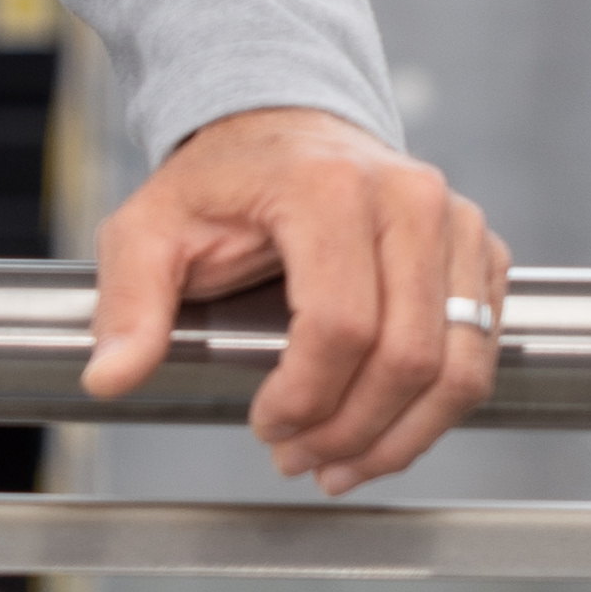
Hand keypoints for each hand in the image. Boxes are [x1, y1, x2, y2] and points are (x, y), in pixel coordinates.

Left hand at [82, 105, 509, 492]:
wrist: (282, 126)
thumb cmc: (220, 181)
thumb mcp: (150, 230)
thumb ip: (130, 302)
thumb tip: (109, 377)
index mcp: (327, 188)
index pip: (339, 325)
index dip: (305, 397)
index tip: (264, 426)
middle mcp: (408, 198)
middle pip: (404, 356)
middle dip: (350, 430)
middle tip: (298, 459)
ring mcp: (456, 222)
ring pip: (456, 367)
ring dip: (401, 437)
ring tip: (342, 464)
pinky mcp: (481, 250)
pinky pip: (479, 352)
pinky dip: (437, 410)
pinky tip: (385, 431)